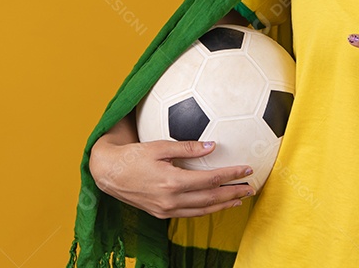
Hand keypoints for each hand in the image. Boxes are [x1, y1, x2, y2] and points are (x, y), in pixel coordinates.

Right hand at [90, 136, 253, 219]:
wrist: (107, 173)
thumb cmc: (132, 156)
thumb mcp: (159, 145)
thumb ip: (187, 147)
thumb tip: (213, 145)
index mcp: (172, 182)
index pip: (210, 180)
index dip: (231, 175)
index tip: (248, 170)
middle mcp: (170, 200)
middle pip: (210, 199)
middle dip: (233, 194)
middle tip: (251, 188)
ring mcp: (165, 209)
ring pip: (201, 211)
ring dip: (223, 205)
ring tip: (239, 199)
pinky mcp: (160, 213)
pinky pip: (188, 214)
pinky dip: (205, 210)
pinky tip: (214, 204)